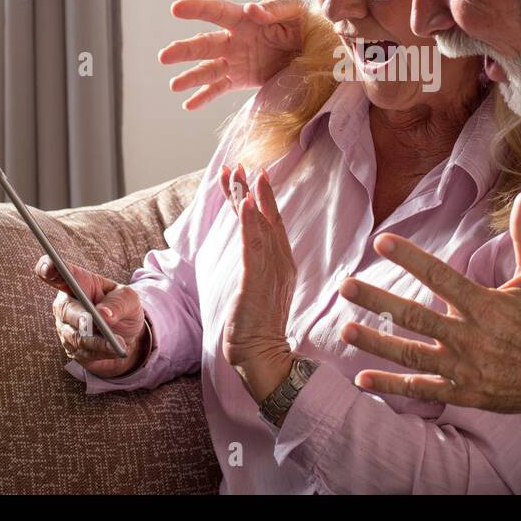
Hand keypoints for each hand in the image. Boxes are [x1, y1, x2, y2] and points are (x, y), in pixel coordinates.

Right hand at [34, 256, 146, 378]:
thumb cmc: (123, 308)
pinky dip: (102, 351)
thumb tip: (103, 315)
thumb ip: (117, 303)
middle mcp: (66, 305)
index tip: (50, 266)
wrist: (127, 334)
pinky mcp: (72, 348)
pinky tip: (117, 350)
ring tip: (118, 342)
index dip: (48, 268)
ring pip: (76, 335)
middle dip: (80, 316)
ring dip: (97, 340)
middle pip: (67, 310)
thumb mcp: (128, 298)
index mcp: (77, 283)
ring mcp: (66, 328)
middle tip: (91, 321)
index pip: (57, 273)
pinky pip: (84, 352)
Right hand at [159, 0, 305, 109]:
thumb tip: (252, 9)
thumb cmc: (301, 23)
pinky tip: (188, 104)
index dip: (197, 8)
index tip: (176, 8)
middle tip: (164, 56)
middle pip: (205, 44)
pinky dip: (203, 96)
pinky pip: (219, 88)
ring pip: (208, 69)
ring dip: (190, 76)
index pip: (216, 12)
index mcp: (243, 19)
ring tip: (174, 85)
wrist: (313, 50)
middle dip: (184, 50)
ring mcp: (235, 60)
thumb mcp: (294, 10)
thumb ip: (275, 8)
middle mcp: (233, 39)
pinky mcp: (241, 79)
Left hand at [220, 165, 296, 402]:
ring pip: (259, 226)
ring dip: (248, 198)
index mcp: (282, 261)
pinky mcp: (258, 281)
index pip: (271, 221)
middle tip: (239, 165)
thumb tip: (251, 242)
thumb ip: (258, 262)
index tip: (249, 173)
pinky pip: (253, 246)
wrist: (261, 355)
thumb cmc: (257, 324)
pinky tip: (246, 203)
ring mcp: (271, 270)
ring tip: (239, 174)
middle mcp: (280, 261)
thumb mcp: (257, 285)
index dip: (260, 196)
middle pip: (266, 217)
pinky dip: (250, 223)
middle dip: (253, 189)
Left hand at [338, 192, 520, 416]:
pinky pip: (421, 390)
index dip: (410, 258)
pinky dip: (391, 385)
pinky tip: (361, 379)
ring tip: (345, 329)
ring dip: (376, 343)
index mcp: (483, 305)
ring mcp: (463, 367)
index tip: (381, 242)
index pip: (440, 276)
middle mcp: (469, 336)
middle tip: (345, 287)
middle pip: (414, 316)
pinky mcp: (463, 392)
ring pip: (411, 355)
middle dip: (377, 300)